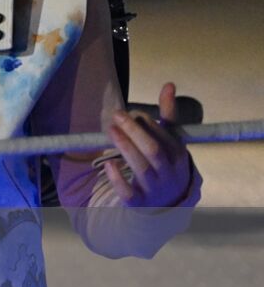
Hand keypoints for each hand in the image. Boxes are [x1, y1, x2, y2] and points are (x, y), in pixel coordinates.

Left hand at [104, 82, 193, 206]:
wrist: (169, 202)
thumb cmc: (166, 163)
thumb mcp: (171, 141)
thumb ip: (168, 115)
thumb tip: (169, 84)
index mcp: (178, 155)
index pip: (165, 137)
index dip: (148, 124)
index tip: (133, 112)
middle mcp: (169, 172)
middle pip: (153, 150)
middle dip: (135, 132)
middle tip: (116, 115)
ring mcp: (156, 188)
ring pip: (142, 168)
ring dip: (125, 147)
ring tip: (110, 130)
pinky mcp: (140, 202)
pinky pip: (129, 193)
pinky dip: (118, 179)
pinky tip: (108, 164)